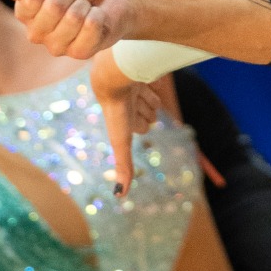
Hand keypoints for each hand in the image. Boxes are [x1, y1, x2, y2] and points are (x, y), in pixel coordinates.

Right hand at [11, 0, 134, 57]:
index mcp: (25, 14)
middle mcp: (36, 34)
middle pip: (53, 7)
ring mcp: (56, 47)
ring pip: (74, 17)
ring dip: (85, 3)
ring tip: (86, 6)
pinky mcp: (79, 53)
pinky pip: (91, 26)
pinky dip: (98, 15)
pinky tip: (96, 18)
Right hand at [89, 54, 170, 193]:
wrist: (114, 76)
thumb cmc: (116, 110)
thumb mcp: (122, 141)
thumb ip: (123, 166)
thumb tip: (119, 196)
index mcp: (123, 120)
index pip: (144, 127)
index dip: (140, 123)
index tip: (130, 116)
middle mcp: (128, 105)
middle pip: (151, 114)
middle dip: (146, 109)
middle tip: (133, 101)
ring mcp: (133, 89)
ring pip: (154, 100)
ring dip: (149, 96)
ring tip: (136, 89)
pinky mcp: (139, 74)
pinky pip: (156, 82)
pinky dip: (154, 83)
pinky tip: (144, 80)